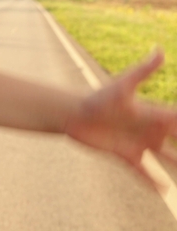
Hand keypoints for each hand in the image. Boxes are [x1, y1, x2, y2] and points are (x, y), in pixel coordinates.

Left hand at [63, 50, 176, 187]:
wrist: (73, 113)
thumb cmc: (97, 98)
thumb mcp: (123, 85)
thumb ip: (143, 70)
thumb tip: (160, 49)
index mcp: (153, 113)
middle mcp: (149, 129)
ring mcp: (138, 143)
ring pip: (165, 157)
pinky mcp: (125, 154)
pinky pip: (143, 171)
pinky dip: (153, 181)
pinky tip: (164, 191)